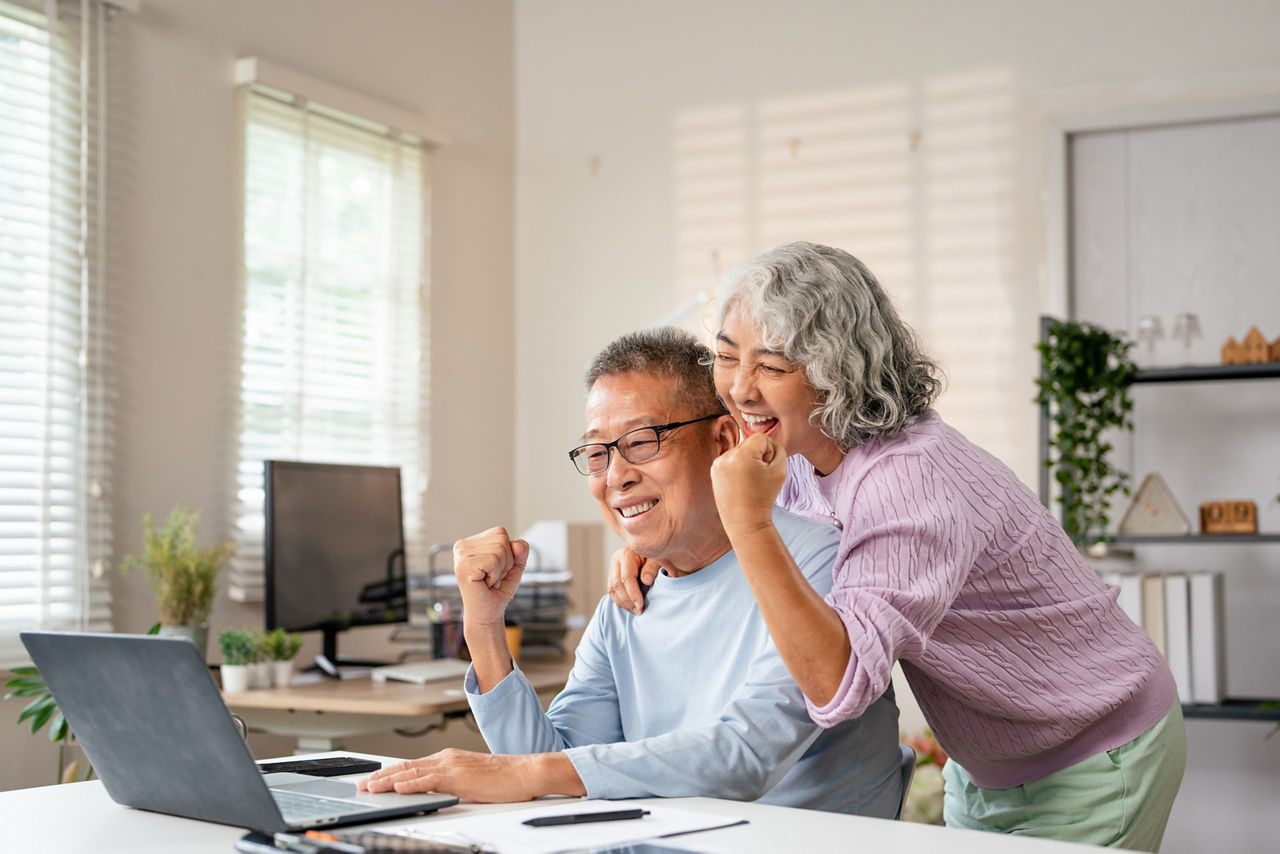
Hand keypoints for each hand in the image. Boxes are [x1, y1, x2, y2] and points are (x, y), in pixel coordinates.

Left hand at [357, 749, 583, 801]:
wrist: (525, 772)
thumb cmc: (503, 778)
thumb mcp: (469, 781)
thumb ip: (449, 785)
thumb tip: (432, 796)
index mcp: (448, 759)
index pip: (412, 766)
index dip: (390, 773)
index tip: (373, 780)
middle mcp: (446, 758)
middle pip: (407, 767)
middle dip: (382, 776)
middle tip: (362, 785)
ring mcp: (452, 765)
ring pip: (413, 772)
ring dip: (389, 780)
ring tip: (371, 787)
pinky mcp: (459, 776)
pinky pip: (429, 780)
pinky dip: (411, 784)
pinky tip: (398, 788)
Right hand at [453, 527, 528, 627]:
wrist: (488, 614)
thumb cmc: (497, 591)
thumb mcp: (514, 566)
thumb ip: (520, 551)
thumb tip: (517, 544)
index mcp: (470, 543)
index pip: (500, 532)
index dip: (507, 553)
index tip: (495, 570)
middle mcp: (462, 546)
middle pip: (501, 539)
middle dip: (505, 562)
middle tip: (492, 578)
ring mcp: (460, 556)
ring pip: (499, 549)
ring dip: (500, 570)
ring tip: (488, 581)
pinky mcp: (464, 567)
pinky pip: (494, 561)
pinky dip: (495, 575)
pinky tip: (485, 584)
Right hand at [607, 547, 660, 614]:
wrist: (652, 547)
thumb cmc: (656, 554)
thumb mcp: (658, 559)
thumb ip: (652, 568)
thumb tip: (646, 580)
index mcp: (627, 554)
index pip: (626, 578)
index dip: (633, 594)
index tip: (640, 606)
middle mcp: (617, 559)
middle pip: (616, 585)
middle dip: (627, 601)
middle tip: (639, 611)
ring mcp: (613, 567)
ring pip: (611, 589)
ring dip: (622, 603)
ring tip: (635, 610)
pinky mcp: (613, 573)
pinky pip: (612, 590)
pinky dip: (619, 600)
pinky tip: (629, 606)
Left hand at [710, 433, 787, 533]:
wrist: (745, 521)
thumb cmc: (765, 496)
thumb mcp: (780, 469)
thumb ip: (777, 448)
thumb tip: (765, 442)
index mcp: (742, 455)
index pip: (761, 437)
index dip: (769, 452)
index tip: (766, 469)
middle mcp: (726, 456)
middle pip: (749, 442)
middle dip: (757, 455)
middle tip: (758, 476)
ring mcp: (717, 463)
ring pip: (740, 450)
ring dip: (747, 460)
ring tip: (749, 481)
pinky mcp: (714, 470)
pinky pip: (731, 459)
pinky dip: (738, 467)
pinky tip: (740, 482)